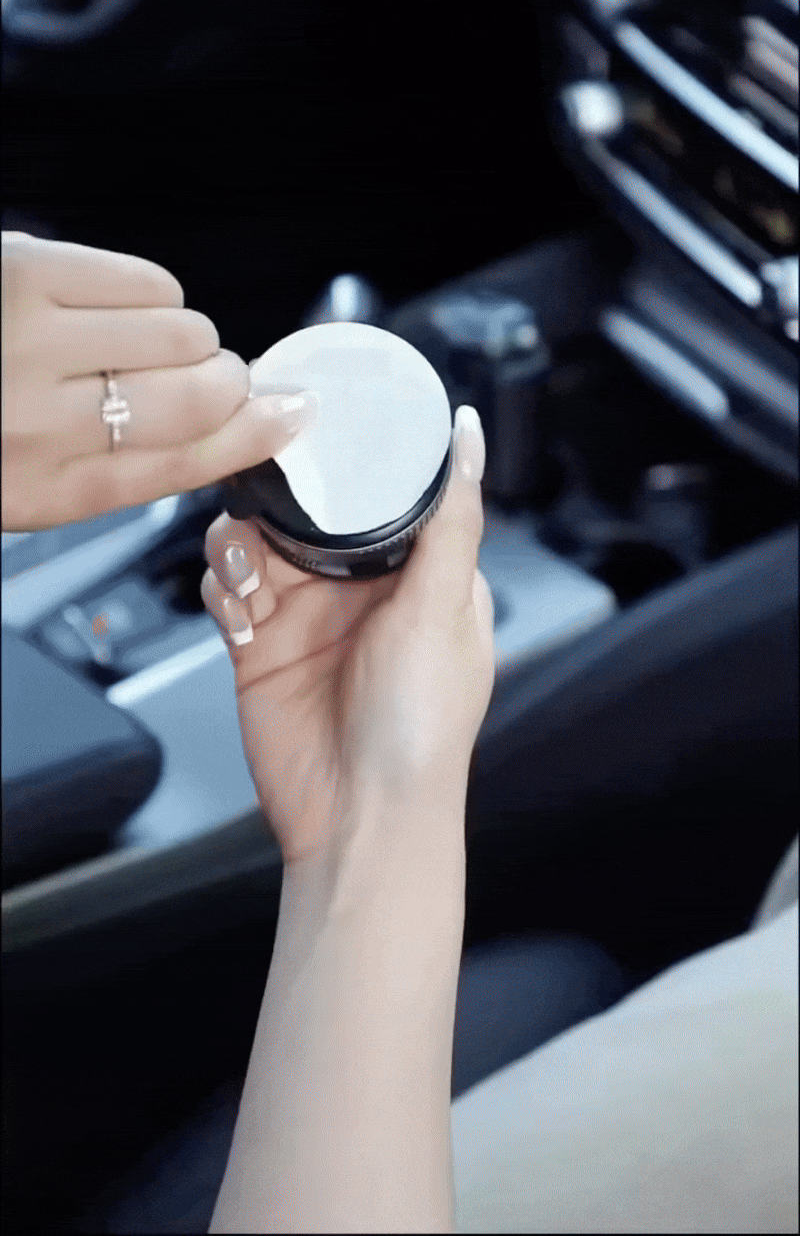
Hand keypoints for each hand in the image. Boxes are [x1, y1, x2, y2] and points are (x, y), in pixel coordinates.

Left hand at [1, 231, 314, 531]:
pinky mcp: (26, 271)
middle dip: (229, 383)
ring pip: (186, 332)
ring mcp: (31, 342)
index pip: (178, 470)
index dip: (251, 441)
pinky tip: (109, 307)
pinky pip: (150, 282)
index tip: (290, 415)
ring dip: (183, 336)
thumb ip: (117, 462)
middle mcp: (37, 424)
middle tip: (216, 375)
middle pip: (198, 399)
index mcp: (40, 492)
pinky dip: (152, 293)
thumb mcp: (25, 482)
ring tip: (133, 341)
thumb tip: (233, 420)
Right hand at [201, 407, 494, 862]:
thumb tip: (470, 439)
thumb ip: (451, 519)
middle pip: (304, 509)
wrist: (359, 819)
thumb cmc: (420, 729)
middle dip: (278, 502)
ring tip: (250, 581)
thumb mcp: (443, 609)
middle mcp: (360, 588)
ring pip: (255, 542)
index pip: (379, 492)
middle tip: (265, 505)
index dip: (349, 462)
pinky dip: (221, 590)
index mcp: (418, 571)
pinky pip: (225, 591)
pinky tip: (239, 615)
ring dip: (240, 547)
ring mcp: (306, 615)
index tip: (320, 431)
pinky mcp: (259, 644)